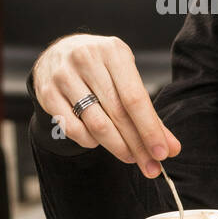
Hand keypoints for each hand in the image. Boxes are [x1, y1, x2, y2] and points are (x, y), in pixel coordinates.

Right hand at [32, 34, 180, 176]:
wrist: (58, 53)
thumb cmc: (101, 68)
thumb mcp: (126, 78)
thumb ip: (148, 113)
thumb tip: (170, 147)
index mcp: (114, 52)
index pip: (135, 98)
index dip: (150, 129)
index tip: (162, 153)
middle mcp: (87, 60)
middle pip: (117, 113)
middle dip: (137, 145)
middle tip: (151, 167)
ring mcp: (64, 76)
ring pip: (96, 123)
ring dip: (116, 147)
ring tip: (130, 157)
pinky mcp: (47, 93)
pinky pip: (72, 128)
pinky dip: (90, 141)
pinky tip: (99, 142)